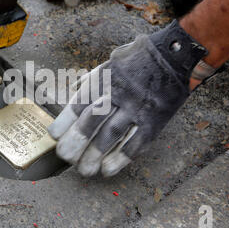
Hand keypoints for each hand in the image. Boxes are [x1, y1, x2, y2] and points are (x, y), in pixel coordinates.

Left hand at [48, 20, 208, 176]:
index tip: (55, 136)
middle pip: (92, 121)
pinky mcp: (154, 120)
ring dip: (95, 155)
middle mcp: (118, 94)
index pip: (79, 103)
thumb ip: (91, 79)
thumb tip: (73, 92)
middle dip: (76, 142)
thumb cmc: (137, 60)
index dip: (65, 122)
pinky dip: (121, 158)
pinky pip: (136, 143)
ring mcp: (137, 108)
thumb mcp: (110, 62)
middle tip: (66, 157)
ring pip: (112, 134)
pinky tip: (108, 170)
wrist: (173, 57)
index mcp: (104, 79)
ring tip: (85, 170)